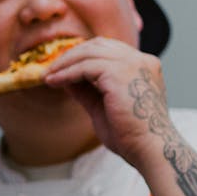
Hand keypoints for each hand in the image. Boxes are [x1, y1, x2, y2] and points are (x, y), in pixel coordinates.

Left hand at [42, 36, 171, 167]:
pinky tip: (54, 82)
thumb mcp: (103, 106)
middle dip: (71, 55)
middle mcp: (141, 60)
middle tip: (50, 69)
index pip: (108, 49)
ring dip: (64, 63)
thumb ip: (87, 90)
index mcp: (144, 66)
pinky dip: (67, 73)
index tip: (61, 67)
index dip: (82, 55)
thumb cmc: (131, 136)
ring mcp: (133, 64)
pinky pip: (85, 66)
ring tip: (48, 76)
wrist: (149, 150)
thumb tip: (65, 79)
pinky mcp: (120, 73)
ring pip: (89, 53)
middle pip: (98, 45)